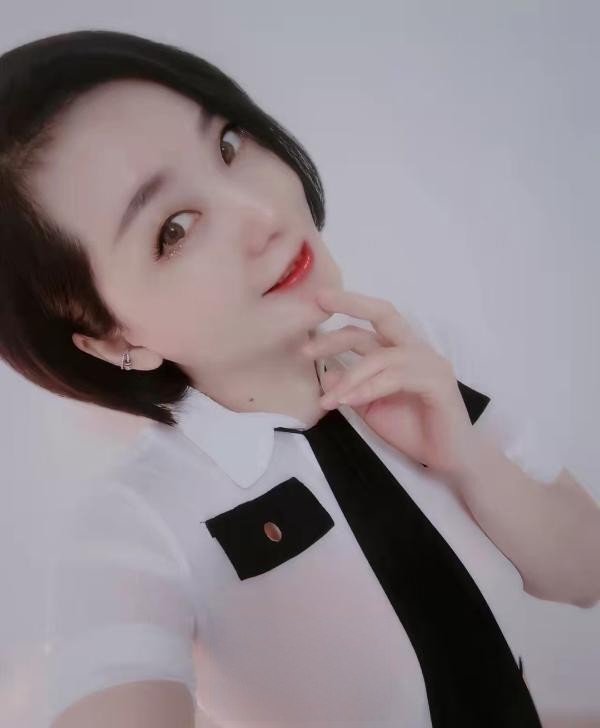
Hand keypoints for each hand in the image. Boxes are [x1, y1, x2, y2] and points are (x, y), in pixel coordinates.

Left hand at [302, 287, 477, 476]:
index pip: (372, 321)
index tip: (316, 304)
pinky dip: (367, 388)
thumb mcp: (371, 407)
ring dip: (349, 377)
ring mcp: (428, 362)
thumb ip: (351, 388)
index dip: (346, 309)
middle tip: (319, 302)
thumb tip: (324, 373)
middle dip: (350, 304)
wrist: (449, 457)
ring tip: (328, 401)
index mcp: (400, 350)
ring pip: (380, 356)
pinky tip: (347, 401)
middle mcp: (415, 349)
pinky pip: (394, 378)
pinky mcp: (437, 381)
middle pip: (383, 314)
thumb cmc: (413, 430)